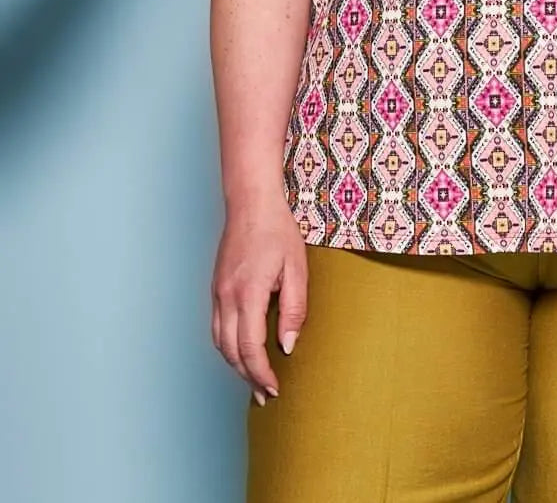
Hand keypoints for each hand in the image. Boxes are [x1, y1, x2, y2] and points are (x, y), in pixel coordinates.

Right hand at [210, 194, 307, 403]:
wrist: (251, 204)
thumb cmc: (278, 232)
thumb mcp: (297, 268)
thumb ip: (294, 309)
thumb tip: (287, 346)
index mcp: (248, 293)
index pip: (250, 347)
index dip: (261, 373)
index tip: (274, 389)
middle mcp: (227, 297)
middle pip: (231, 352)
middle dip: (248, 377)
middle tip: (266, 395)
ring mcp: (217, 294)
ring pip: (220, 343)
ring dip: (235, 366)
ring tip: (254, 381)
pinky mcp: (216, 289)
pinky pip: (217, 328)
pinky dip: (227, 347)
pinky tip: (240, 354)